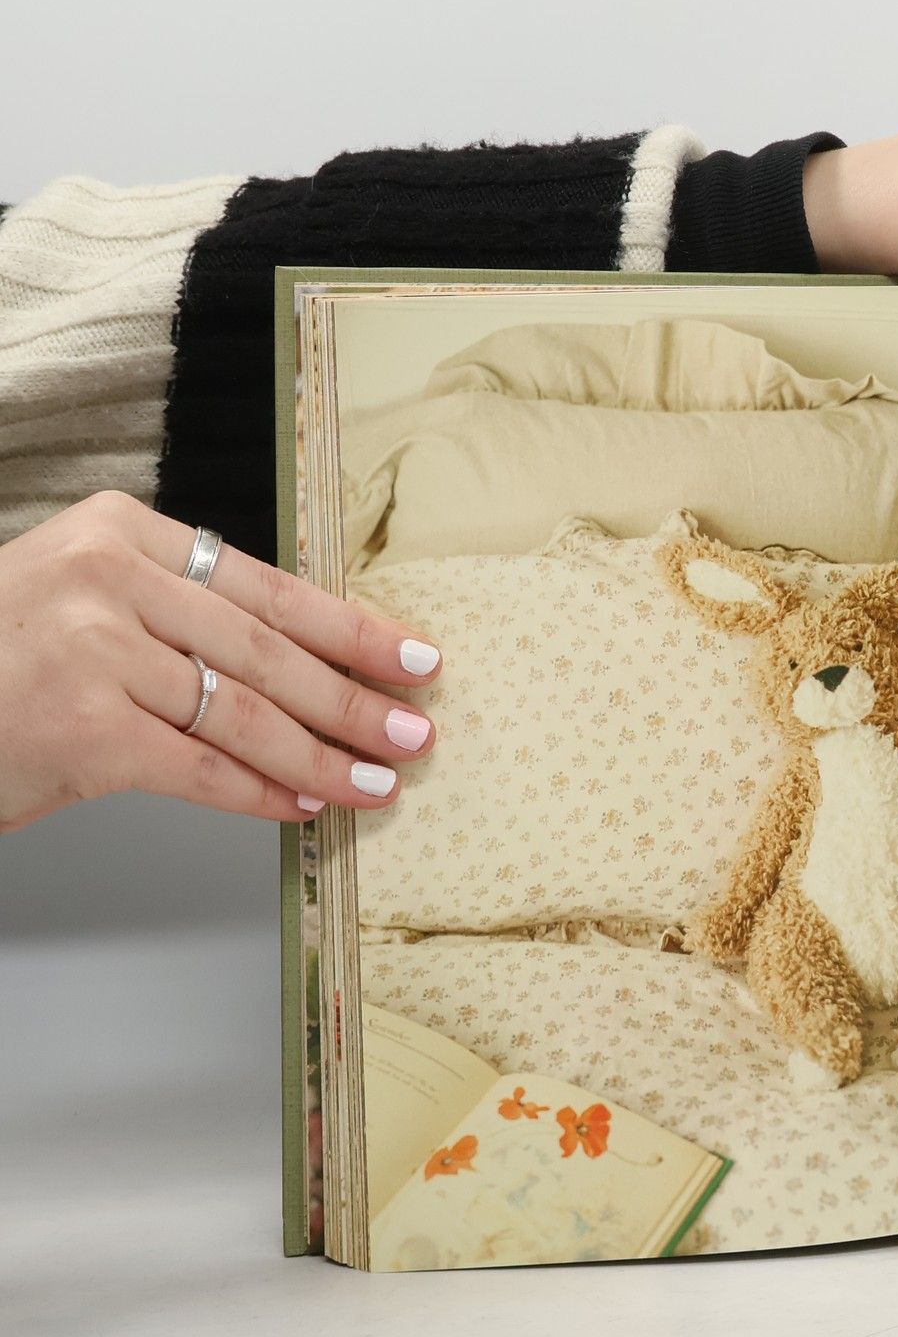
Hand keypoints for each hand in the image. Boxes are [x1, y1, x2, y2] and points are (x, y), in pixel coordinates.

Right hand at [0, 492, 443, 835]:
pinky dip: (259, 793)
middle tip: (416, 730)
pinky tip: (304, 806)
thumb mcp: (85, 596)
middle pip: (268, 651)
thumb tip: (312, 662)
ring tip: (376, 779)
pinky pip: (198, 768)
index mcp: (123, 530)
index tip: (416, 658)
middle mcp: (108, 578)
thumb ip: (181, 611)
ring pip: (243, 714)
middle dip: (354, 700)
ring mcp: (91, 651)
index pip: (270, 587)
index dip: (354, 630)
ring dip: (322, 756)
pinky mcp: (80, 728)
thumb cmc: (1, 658)